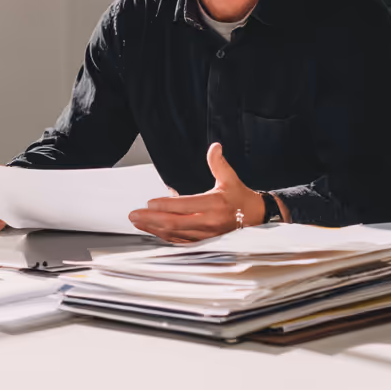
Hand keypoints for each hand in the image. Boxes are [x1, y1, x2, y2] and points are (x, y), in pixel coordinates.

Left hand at [128, 142, 271, 242]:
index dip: (165, 204)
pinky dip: (164, 237)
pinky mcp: (203, 242)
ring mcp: (205, 235)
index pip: (185, 205)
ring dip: (154, 229)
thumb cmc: (240, 198)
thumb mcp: (230, 179)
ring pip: (175, 234)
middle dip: (151, 219)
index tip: (149, 202)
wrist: (256, 219)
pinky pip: (180, 241)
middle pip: (175, 222)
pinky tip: (153, 231)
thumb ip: (218, 164)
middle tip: (133, 214)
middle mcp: (209, 222)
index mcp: (214, 204)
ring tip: (138, 222)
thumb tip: (214, 147)